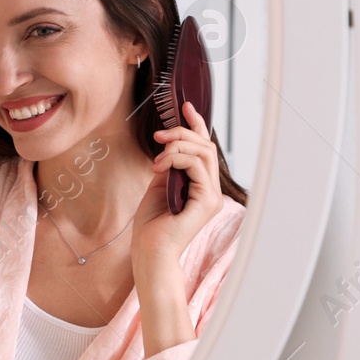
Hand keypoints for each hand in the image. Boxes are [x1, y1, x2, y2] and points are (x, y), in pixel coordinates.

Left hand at [131, 101, 221, 355]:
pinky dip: (177, 159)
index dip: (196, 125)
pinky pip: (197, 167)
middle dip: (181, 133)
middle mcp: (211, 189)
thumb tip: (167, 147)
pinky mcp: (206, 202)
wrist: (149, 254)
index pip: (204, 148)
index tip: (184, 106)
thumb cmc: (150, 227)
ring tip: (157, 155)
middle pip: (205, 146)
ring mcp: (211, 196)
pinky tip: (158, 166)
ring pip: (203, 153)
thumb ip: (167, 168)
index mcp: (200, 185)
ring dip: (177, 145)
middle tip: (158, 134)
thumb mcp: (157, 187)